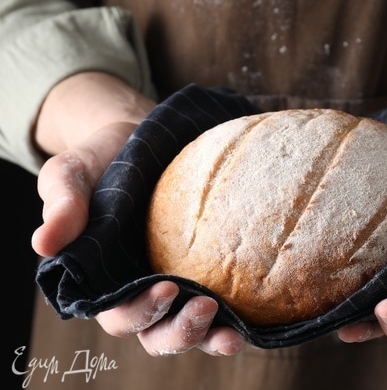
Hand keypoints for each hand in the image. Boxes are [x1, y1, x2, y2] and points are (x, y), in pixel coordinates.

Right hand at [32, 73, 246, 356]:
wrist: (140, 137)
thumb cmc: (102, 159)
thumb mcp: (72, 174)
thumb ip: (62, 204)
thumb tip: (43, 244)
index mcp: (105, 280)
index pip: (119, 314)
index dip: (140, 311)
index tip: (167, 288)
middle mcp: (142, 289)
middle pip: (158, 334)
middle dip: (180, 332)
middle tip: (206, 309)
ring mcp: (178, 281)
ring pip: (192, 329)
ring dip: (212, 337)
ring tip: (234, 335)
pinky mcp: (206, 267)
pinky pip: (223, 302)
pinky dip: (238, 317)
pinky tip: (254, 316)